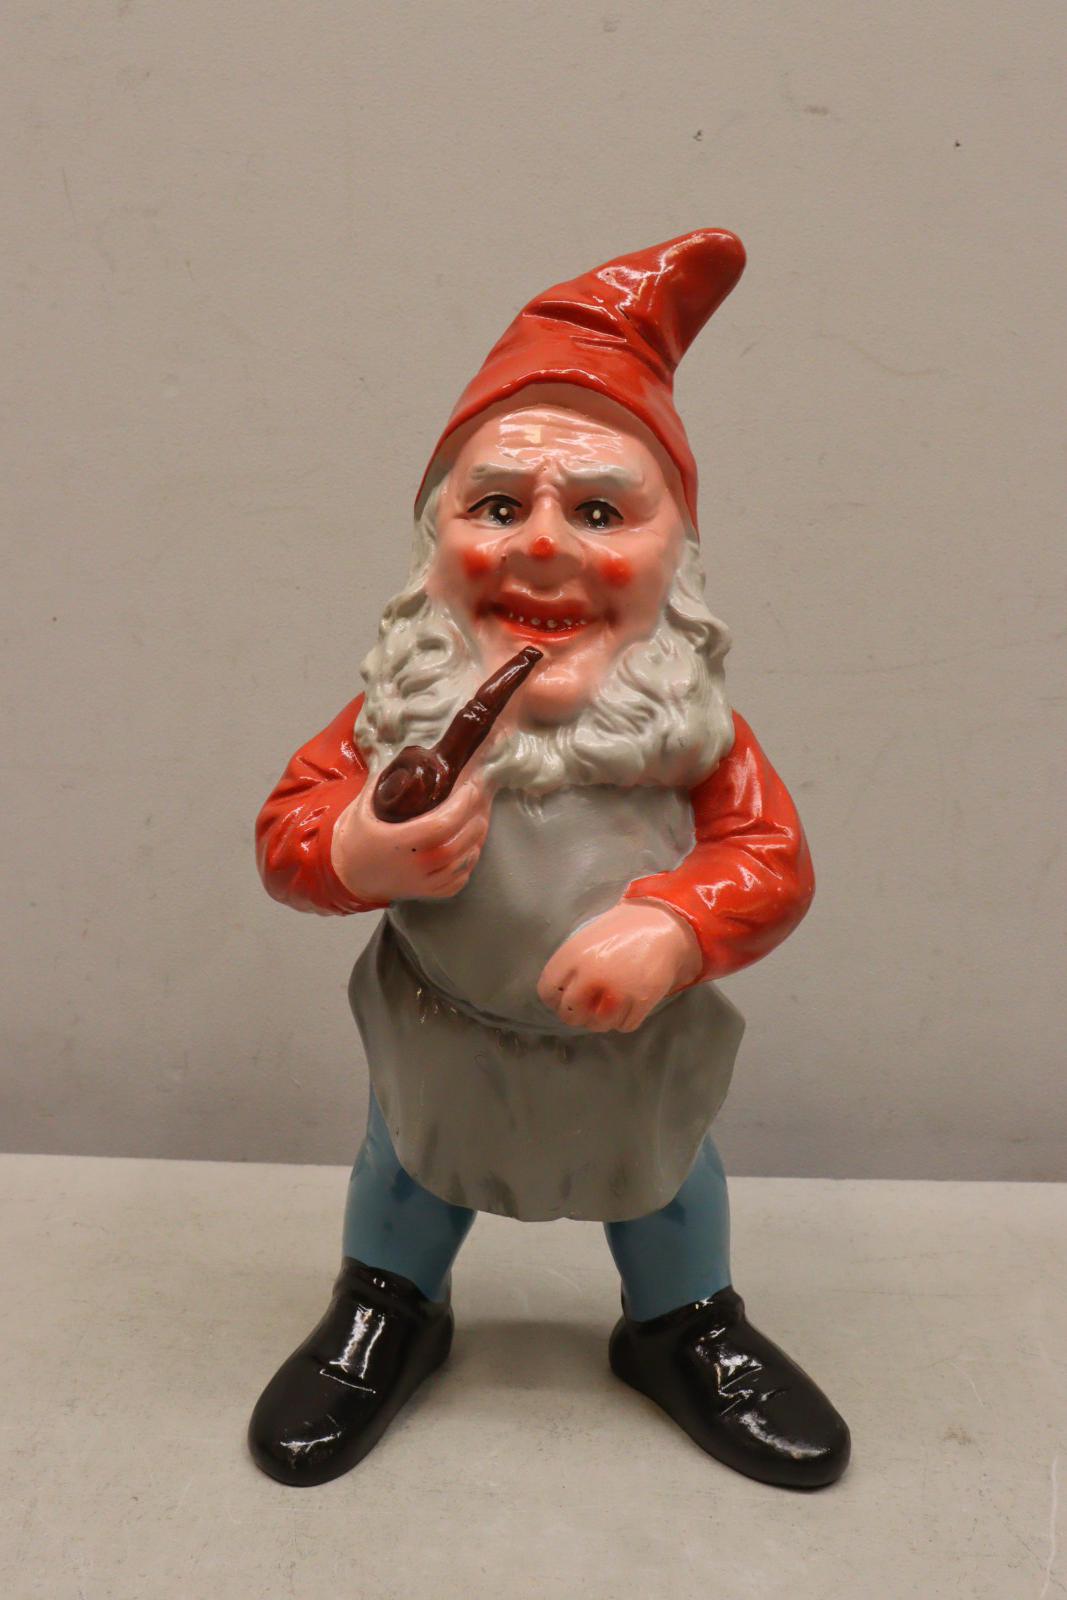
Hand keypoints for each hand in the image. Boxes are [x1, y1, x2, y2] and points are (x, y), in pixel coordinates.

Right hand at [331, 771, 490, 903]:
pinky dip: (468, 865)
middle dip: (474, 822)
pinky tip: (468, 849)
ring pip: (462, 865)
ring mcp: (421, 883)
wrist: (348, 874)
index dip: (461, 805)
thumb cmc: (357, 837)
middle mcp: (413, 866)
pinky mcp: (426, 893)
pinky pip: (457, 882)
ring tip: (477, 823)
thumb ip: (385, 782)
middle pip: (457, 845)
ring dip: (475, 842)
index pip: (441, 825)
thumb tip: (408, 758)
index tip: (470, 788)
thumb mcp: (365, 806)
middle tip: (477, 803)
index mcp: (398, 842)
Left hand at [536, 900, 701, 1033]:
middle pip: (569, 1013)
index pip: (547, 992)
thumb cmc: (621, 930)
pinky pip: (623, 1026)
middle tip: (587, 1008)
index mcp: (573, 955)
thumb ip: (569, 966)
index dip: (554, 1000)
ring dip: (601, 1020)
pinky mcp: (641, 1001)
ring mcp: (617, 990)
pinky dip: (624, 1021)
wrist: (663, 923)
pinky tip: (627, 1007)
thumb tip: (559, 995)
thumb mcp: (585, 940)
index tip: (564, 999)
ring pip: (597, 1025)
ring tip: (608, 1007)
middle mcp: (591, 975)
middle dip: (576, 1014)